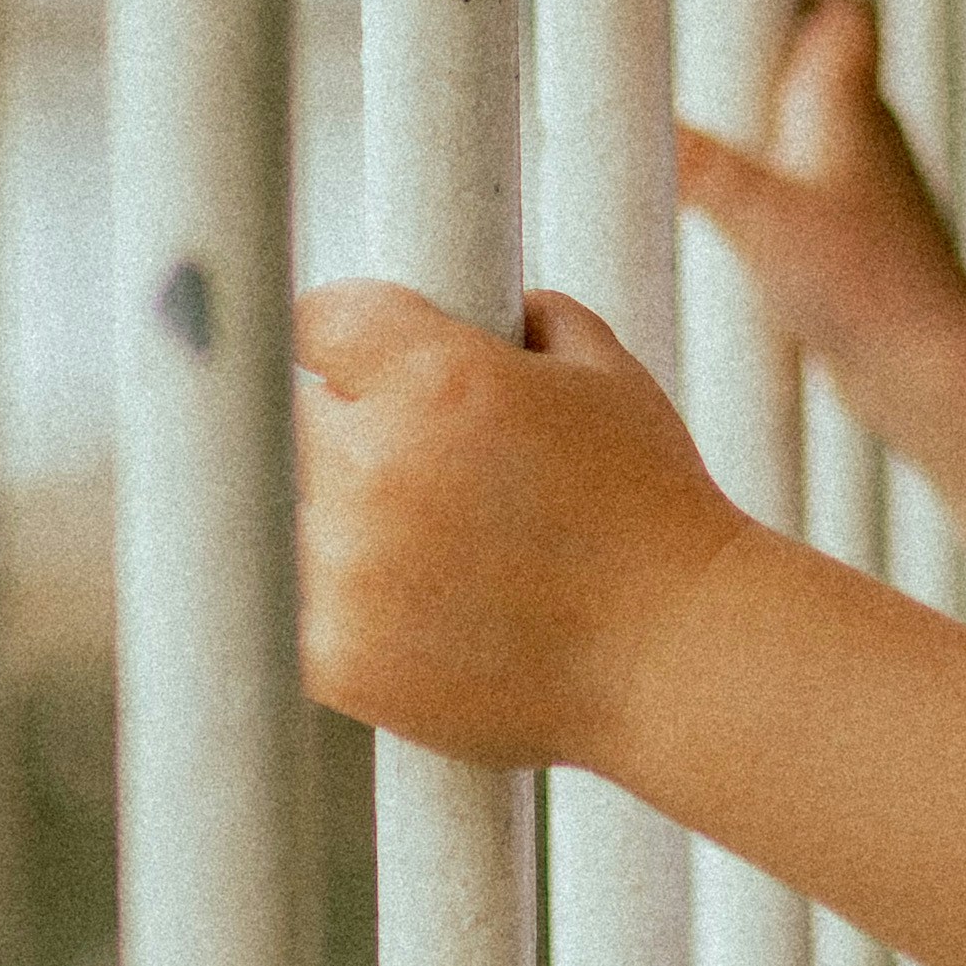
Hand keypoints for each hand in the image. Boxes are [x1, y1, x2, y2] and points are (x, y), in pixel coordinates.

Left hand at [291, 277, 747, 771]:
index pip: (320, 320)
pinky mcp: (333, 657)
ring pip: (288, 514)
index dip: (345, 336)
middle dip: (348, 428)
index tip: (355, 360)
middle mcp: (374, 467)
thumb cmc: (653, 509)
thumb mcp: (606, 374)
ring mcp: (344, 570)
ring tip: (427, 542)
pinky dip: (339, 602)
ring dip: (336, 517)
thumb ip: (527, 319)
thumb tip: (482, 307)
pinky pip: (295, 606)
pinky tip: (415, 605)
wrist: (677, 657)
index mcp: (437, 377)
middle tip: (420, 463)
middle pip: (296, 417)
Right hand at [675, 0, 965, 429]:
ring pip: (807, 130)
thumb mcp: (757, 217)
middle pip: (814, 61)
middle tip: (687, 63)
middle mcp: (860, 135)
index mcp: (846, 102)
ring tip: (692, 138)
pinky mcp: (852, 242)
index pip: (843, 6)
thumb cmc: (868, 286)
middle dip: (755, 54)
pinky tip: (725, 222)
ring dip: (758, 125)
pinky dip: (767, 188)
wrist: (930, 372)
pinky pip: (805, 190)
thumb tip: (602, 117)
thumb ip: (689, 164)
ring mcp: (860, 190)